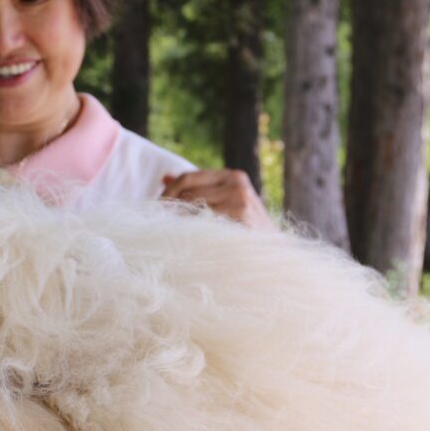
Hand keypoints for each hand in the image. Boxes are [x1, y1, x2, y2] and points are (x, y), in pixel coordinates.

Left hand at [161, 170, 275, 229]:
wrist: (275, 254)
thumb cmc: (246, 231)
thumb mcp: (225, 204)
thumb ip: (198, 190)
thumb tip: (165, 178)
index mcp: (232, 176)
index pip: (189, 177)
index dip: (168, 192)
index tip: (154, 207)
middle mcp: (236, 184)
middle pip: (187, 190)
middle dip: (167, 204)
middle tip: (154, 220)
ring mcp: (239, 200)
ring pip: (191, 205)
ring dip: (174, 217)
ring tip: (165, 230)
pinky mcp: (240, 217)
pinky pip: (202, 221)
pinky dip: (188, 228)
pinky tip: (182, 238)